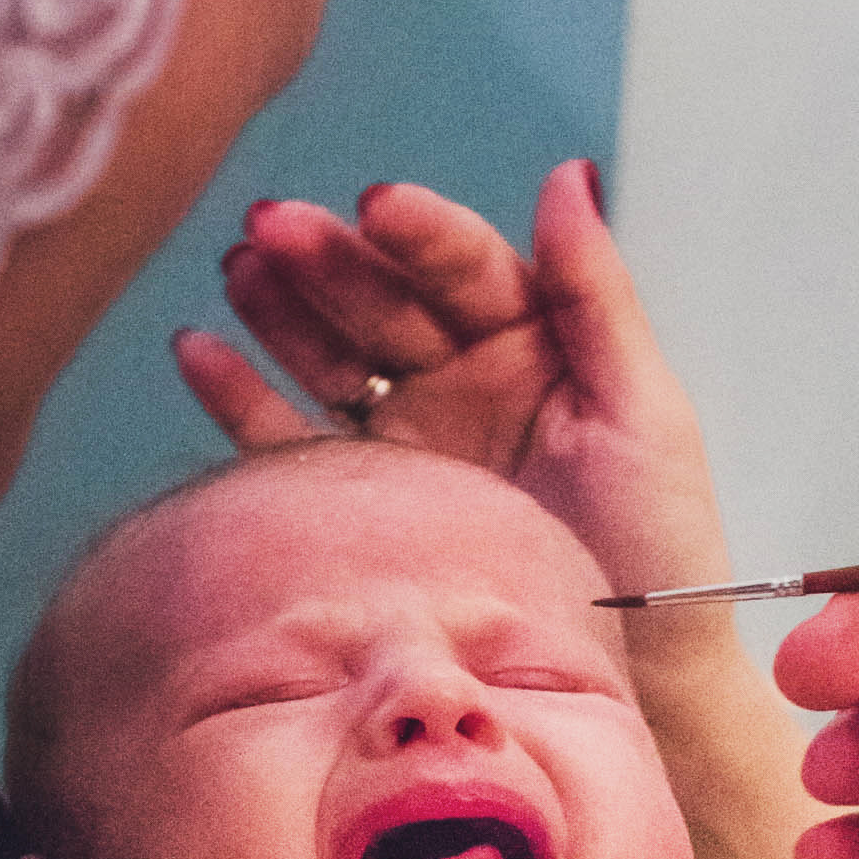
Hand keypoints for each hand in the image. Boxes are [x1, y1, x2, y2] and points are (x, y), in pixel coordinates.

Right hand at [173, 158, 733, 597]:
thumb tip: (569, 177)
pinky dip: (238, 394)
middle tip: (275, 226)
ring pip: (328, 355)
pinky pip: (287, 439)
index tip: (379, 207)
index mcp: (532, 345)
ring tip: (237, 269)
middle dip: (329, 259)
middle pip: (382, 300)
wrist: (635, 681)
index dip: (421, 234)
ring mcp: (407, 440)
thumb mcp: (644, 413)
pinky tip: (197, 350)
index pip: (464, 267)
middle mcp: (460, 382)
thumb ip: (597, 294)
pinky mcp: (363, 503)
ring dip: (279, 308)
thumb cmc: (660, 552)